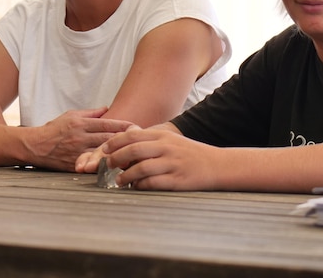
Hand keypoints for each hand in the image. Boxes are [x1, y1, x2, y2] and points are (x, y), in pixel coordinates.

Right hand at [26, 108, 132, 170]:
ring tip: (134, 155)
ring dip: (119, 154)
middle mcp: (80, 137)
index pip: (107, 124)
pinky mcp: (74, 164)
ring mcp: (78, 152)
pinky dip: (106, 166)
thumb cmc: (53, 129)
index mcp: (81, 124)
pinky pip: (93, 166)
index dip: (123, 126)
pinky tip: (117, 168)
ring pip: (103, 154)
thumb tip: (107, 109)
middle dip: (125, 140)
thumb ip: (90, 113)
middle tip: (141, 141)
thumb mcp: (71, 115)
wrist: (35, 146)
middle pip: (108, 139)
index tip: (136, 126)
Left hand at [101, 126, 221, 190]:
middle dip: (116, 158)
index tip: (104, 150)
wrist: (218, 165)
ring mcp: (173, 163)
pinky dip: (141, 185)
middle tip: (107, 165)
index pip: (132, 135)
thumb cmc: (189, 153)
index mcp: (162, 135)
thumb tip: (125, 135)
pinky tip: (136, 187)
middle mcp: (166, 147)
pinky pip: (154, 183)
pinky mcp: (178, 180)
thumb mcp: (169, 139)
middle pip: (134, 150)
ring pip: (142, 167)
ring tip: (118, 180)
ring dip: (126, 175)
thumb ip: (148, 138)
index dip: (115, 142)